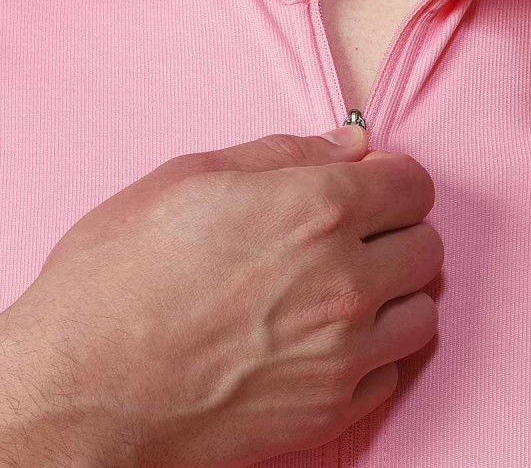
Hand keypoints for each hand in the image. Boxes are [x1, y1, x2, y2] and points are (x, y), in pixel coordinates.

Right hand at [0, 126, 440, 467]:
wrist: (79, 390)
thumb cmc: (119, 276)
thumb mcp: (190, 179)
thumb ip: (285, 153)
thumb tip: (350, 143)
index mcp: (318, 210)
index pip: (413, 183)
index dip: (394, 176)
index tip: (372, 183)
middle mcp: (345, 281)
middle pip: (427, 243)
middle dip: (397, 229)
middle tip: (355, 233)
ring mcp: (344, 353)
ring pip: (423, 309)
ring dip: (397, 291)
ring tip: (348, 286)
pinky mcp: (330, 410)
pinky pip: (394, 370)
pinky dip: (377, 350)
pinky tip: (333, 339)